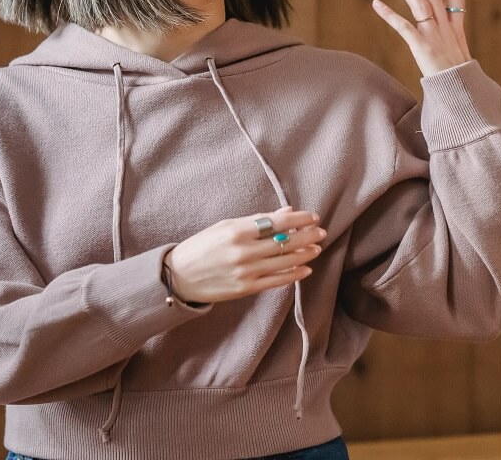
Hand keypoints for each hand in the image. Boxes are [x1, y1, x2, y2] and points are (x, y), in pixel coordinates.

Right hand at [164, 207, 324, 303]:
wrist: (179, 276)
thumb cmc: (203, 246)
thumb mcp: (226, 226)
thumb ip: (257, 220)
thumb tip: (287, 212)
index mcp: (237, 230)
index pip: (277, 222)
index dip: (299, 219)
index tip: (313, 217)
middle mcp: (243, 251)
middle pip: (285, 242)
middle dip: (307, 236)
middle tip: (320, 232)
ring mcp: (245, 271)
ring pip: (284, 262)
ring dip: (305, 255)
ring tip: (316, 248)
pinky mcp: (246, 288)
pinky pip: (276, 281)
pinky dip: (293, 275)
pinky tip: (305, 269)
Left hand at [371, 0, 470, 76]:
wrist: (462, 94)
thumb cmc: (461, 82)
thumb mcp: (461, 59)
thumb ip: (453, 47)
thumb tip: (450, 47)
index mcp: (457, 31)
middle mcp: (446, 29)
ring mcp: (435, 36)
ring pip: (420, 4)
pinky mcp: (422, 47)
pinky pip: (404, 26)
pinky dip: (389, 14)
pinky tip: (376, 4)